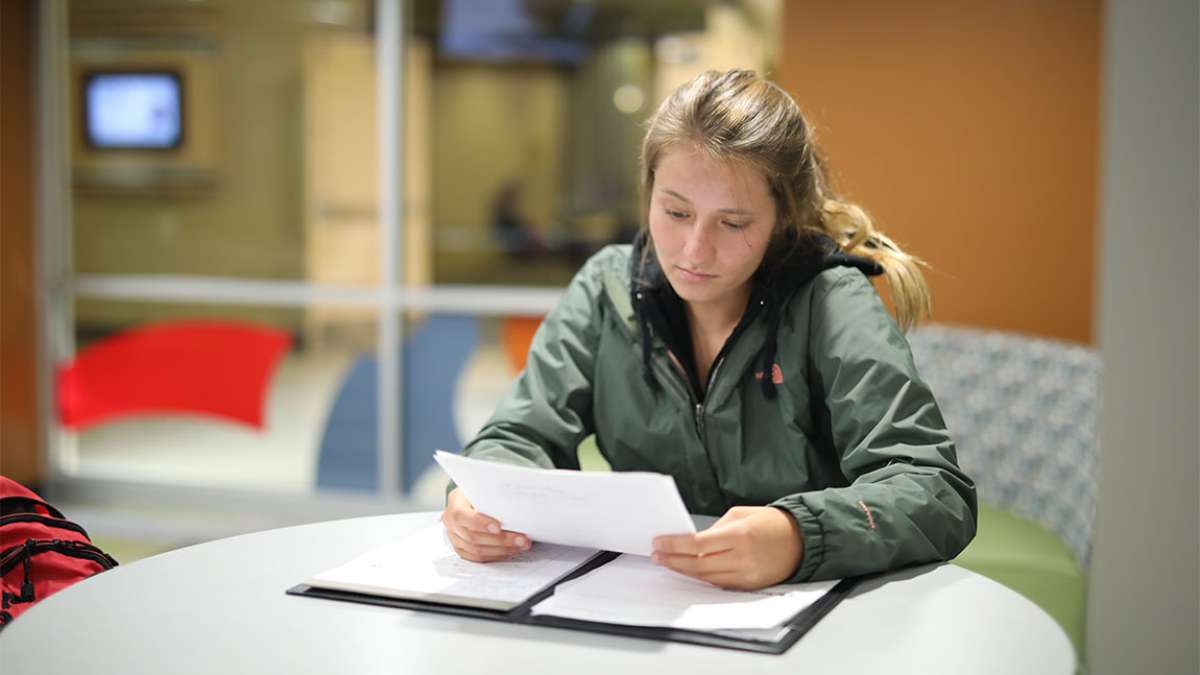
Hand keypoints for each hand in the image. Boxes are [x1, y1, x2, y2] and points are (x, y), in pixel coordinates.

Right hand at [441, 488, 530, 561]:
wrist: (467, 499)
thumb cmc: (478, 492)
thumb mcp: (482, 488)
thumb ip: (492, 496)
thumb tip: (515, 505)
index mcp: (455, 505)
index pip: (462, 516)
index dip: (480, 523)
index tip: (499, 527)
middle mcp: (451, 523)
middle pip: (473, 537)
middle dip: (501, 540)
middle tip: (522, 539)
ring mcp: (454, 538)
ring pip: (477, 551)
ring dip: (502, 550)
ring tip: (520, 546)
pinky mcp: (461, 549)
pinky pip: (477, 558)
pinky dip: (495, 556)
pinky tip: (509, 551)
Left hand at [651, 506, 803, 589]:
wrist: (802, 541)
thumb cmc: (773, 523)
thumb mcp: (741, 514)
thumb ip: (716, 528)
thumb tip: (692, 539)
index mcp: (740, 535)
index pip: (698, 544)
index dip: (674, 545)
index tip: (659, 542)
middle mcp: (743, 558)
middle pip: (698, 564)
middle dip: (673, 559)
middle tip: (657, 555)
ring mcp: (746, 575)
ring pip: (706, 577)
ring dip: (683, 570)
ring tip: (668, 562)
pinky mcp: (749, 585)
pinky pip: (719, 584)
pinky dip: (701, 577)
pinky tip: (689, 571)